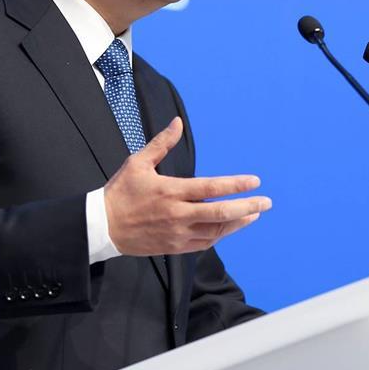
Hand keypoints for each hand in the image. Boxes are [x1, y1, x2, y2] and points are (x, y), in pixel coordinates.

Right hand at [103, 117, 270, 255]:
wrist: (102, 227)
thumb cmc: (120, 192)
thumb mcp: (137, 163)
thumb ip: (161, 143)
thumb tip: (178, 122)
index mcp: (170, 191)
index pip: (211, 188)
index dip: (235, 185)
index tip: (254, 181)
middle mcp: (177, 214)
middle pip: (220, 213)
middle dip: (247, 207)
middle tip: (266, 202)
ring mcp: (177, 233)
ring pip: (216, 231)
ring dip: (237, 223)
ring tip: (253, 214)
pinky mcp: (174, 247)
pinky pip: (204, 243)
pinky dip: (220, 235)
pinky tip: (230, 227)